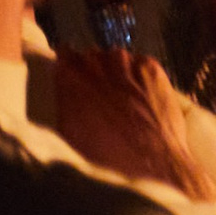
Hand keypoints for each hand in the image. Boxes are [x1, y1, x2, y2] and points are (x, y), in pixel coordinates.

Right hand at [52, 50, 203, 190]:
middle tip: (101, 94)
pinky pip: (141, 65)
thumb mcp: (66, 130)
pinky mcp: (151, 67)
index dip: (70, 64)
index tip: (73, 73)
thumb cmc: (101, 153)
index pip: (64, 54)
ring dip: (118, 72)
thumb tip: (65, 89)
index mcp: (69, 76)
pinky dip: (140, 76)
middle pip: (92, 57)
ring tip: (124, 98)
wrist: (147, 161)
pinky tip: (142, 97)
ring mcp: (126, 62)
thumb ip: (64, 101)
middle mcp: (96, 62)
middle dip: (95, 71)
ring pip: (117, 59)